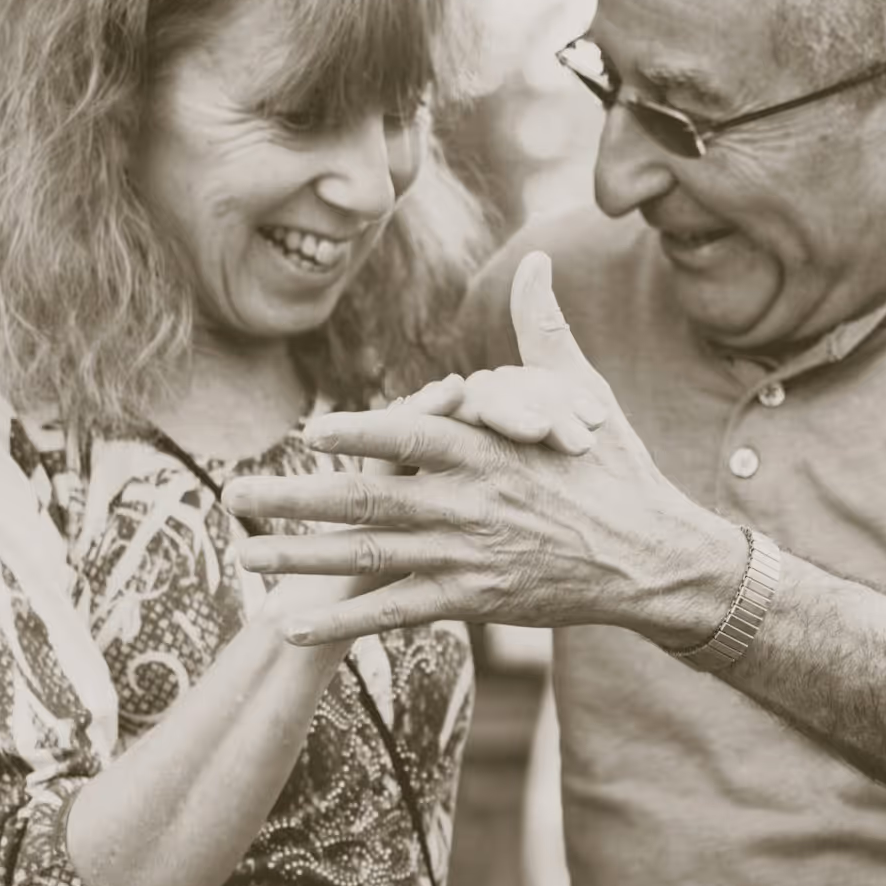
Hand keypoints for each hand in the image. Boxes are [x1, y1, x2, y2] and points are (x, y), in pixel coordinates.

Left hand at [226, 255, 731, 644]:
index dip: (357, 435)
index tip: (306, 432)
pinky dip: (342, 618)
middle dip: (292, 499)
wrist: (653, 558)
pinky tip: (289, 623)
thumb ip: (542, 331)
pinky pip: (395, 609)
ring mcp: (467, 555)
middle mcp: (468, 502)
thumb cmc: (614, 469)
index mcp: (488, 448)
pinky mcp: (474, 599)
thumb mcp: (584, 392)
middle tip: (232, 495)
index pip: (410, 435)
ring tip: (243, 554)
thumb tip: (537, 262)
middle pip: (365, 498)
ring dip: (300, 558)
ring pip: (367, 555)